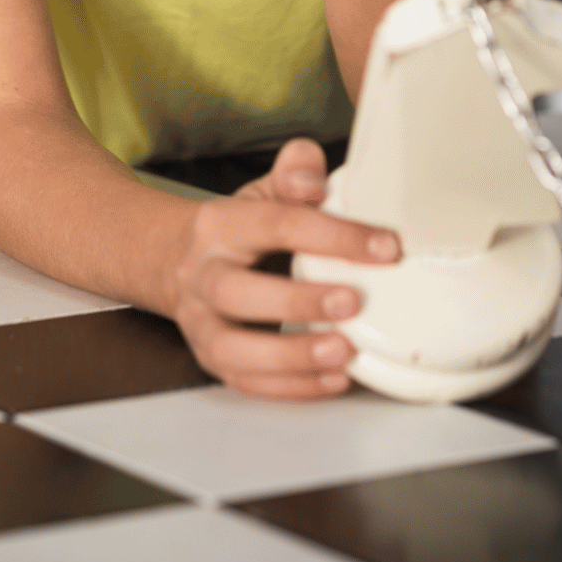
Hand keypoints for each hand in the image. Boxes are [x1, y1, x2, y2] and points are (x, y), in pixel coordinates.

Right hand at [168, 138, 398, 398]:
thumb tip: (313, 175)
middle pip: (236, 291)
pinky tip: (333, 379)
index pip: (276, 224)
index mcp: (220, 225)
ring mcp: (200, 322)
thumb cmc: (237, 230)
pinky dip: (290, 387)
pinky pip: (245, 381)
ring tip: (343, 352)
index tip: (385, 248)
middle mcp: (202, 275)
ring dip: (290, 355)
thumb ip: (293, 174)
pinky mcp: (210, 359)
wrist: (176, 261)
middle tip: (351, 302)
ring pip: (231, 348)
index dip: (333, 235)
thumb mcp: (262, 191)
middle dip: (296, 302)